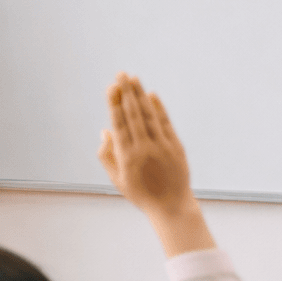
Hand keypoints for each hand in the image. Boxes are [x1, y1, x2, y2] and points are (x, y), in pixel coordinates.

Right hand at [98, 73, 212, 255]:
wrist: (171, 206)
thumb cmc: (140, 193)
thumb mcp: (116, 178)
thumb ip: (107, 155)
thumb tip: (105, 131)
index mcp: (126, 156)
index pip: (119, 123)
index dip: (115, 104)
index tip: (112, 87)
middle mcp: (144, 148)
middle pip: (133, 114)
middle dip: (127, 92)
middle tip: (121, 74)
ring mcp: (162, 146)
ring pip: (149, 115)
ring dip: (140, 95)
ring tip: (134, 78)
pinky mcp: (176, 147)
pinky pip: (165, 123)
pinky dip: (158, 108)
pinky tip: (151, 95)